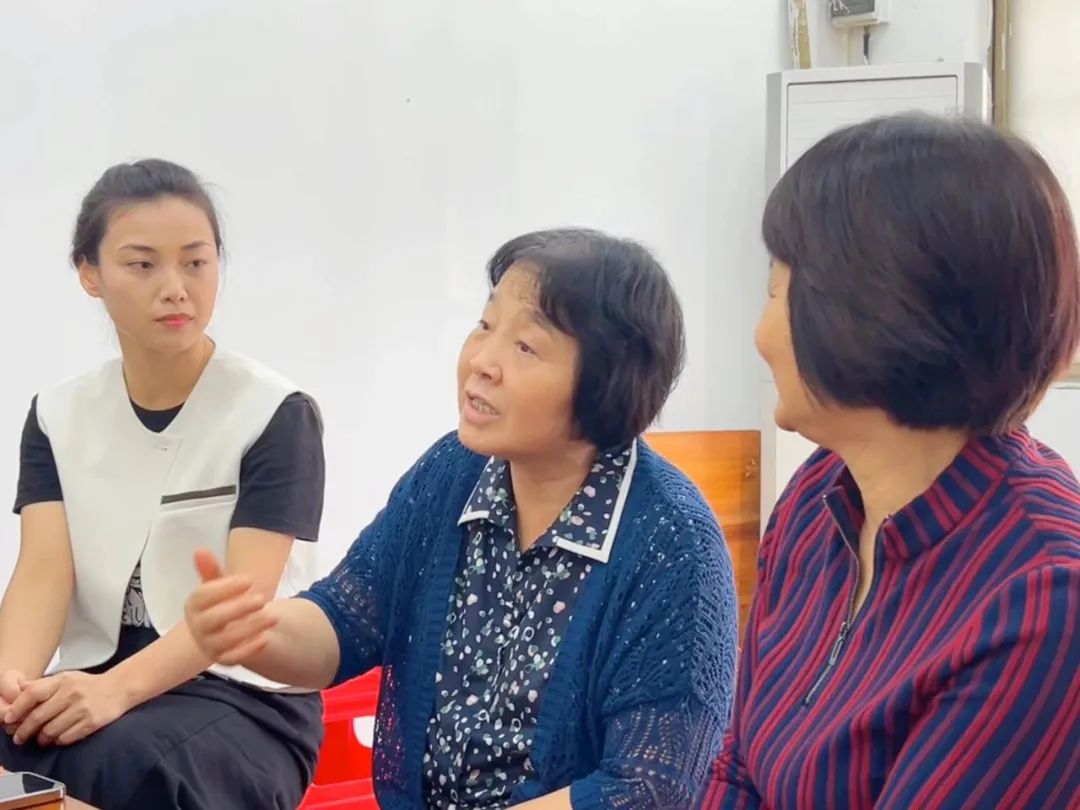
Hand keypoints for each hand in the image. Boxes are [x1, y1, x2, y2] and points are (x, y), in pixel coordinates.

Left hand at [4, 670, 130, 745]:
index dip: (17, 709)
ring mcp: (82, 709)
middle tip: (19, 738)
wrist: (120, 688)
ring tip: (40, 739)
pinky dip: (58, 741)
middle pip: (38, 717)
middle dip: (24, 731)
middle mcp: (72, 693)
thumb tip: (16, 692)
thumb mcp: (66, 678)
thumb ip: (43, 685)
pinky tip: (58, 738)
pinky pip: (66, 738)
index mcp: (63, 680)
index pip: (32, 694)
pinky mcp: (91, 723)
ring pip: (50, 731)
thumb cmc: (88, 685)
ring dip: (41, 739)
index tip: (8, 720)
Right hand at [185, 548, 277, 666]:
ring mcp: (209, 644)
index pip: (202, 596)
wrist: (227, 628)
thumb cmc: (223, 601)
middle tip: (262, 599)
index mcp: (194, 605)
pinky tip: (266, 637)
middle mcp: (197, 626)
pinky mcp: (223, 660)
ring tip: (273, 616)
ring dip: (250, 628)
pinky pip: (234, 658)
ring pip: (226, 640)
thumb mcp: (219, 584)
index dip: (225, 588)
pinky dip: (250, 649)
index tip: (249, 579)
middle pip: (212, 620)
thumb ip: (212, 570)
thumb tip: (200, 550)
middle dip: (238, 608)